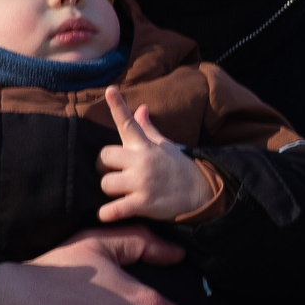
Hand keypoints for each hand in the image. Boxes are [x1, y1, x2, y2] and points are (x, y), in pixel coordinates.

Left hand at [99, 89, 215, 222]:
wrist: (201, 192)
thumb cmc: (177, 167)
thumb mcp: (164, 145)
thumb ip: (147, 129)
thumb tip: (140, 108)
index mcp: (146, 146)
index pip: (129, 123)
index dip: (118, 106)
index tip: (110, 90)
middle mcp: (143, 161)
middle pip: (104, 157)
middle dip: (103, 167)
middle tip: (111, 173)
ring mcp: (142, 183)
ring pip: (105, 183)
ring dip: (107, 190)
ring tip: (118, 193)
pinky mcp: (143, 204)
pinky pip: (114, 209)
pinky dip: (106, 214)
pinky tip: (107, 214)